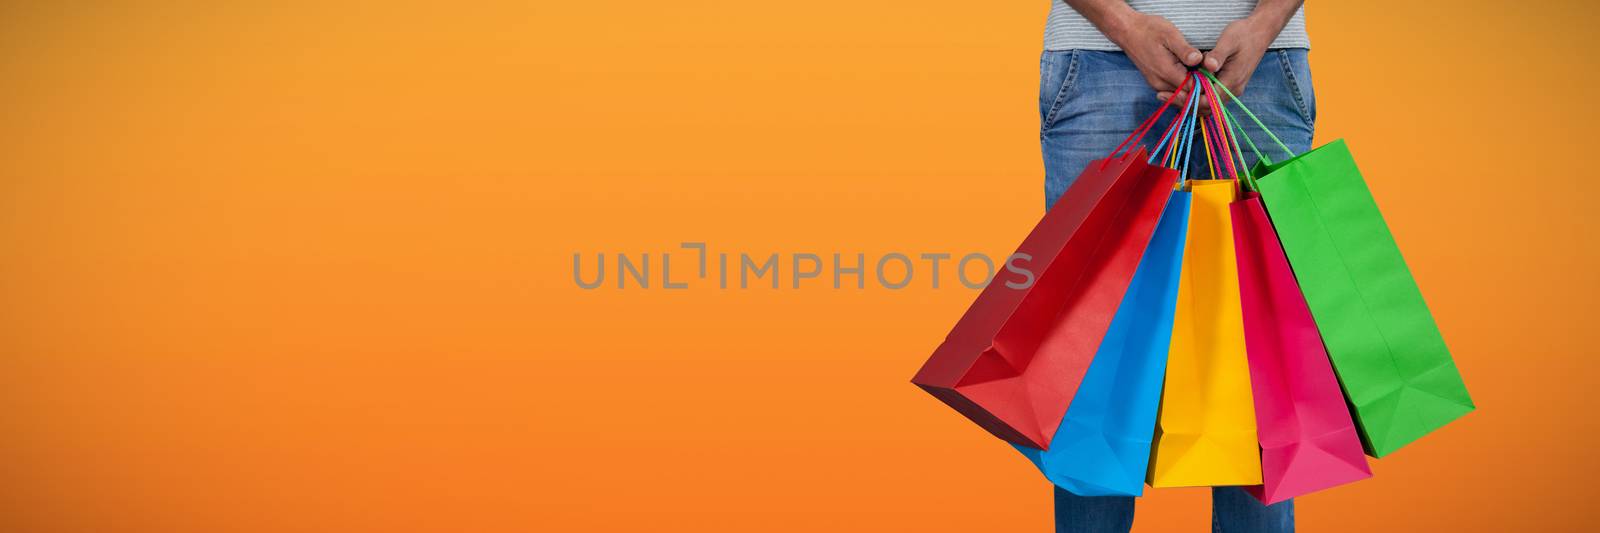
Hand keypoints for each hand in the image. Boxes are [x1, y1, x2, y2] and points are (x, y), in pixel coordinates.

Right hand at [1105, 12, 1202, 92]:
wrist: (1127, 31)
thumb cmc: (1149, 30)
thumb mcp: (1170, 35)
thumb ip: (1184, 50)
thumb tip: (1198, 60)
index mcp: (1167, 73)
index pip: (1193, 89)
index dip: (1205, 81)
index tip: (1211, 68)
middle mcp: (1161, 84)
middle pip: (1187, 93)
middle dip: (1200, 83)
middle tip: (1206, 66)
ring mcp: (1157, 85)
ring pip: (1181, 92)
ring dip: (1192, 83)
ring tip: (1197, 65)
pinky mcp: (1155, 82)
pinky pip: (1174, 88)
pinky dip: (1183, 81)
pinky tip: (1187, 67)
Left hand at [1157, 16, 1274, 103]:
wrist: (1259, 32)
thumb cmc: (1243, 34)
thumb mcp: (1229, 40)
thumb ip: (1218, 55)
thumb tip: (1209, 66)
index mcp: (1233, 80)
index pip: (1209, 101)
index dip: (1190, 100)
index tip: (1173, 93)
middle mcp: (1233, 90)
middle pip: (1206, 107)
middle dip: (1185, 103)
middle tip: (1163, 96)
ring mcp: (1231, 89)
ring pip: (1207, 105)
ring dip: (1188, 102)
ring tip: (1168, 95)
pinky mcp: (1227, 86)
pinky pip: (1210, 98)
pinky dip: (1195, 97)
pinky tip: (1181, 91)